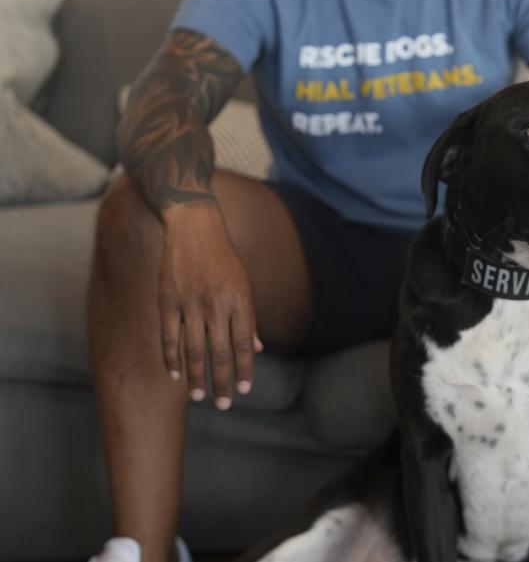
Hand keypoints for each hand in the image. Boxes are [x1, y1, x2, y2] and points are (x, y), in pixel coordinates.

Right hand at [158, 202, 262, 409]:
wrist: (194, 227)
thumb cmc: (224, 258)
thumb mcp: (244, 284)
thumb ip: (249, 318)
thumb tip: (257, 349)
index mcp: (239, 301)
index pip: (243, 344)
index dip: (244, 369)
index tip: (243, 390)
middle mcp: (216, 305)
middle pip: (220, 352)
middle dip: (222, 382)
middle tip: (222, 404)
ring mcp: (190, 304)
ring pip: (194, 349)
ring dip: (197, 376)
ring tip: (200, 397)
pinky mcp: (168, 301)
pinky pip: (170, 336)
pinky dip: (172, 358)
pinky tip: (176, 375)